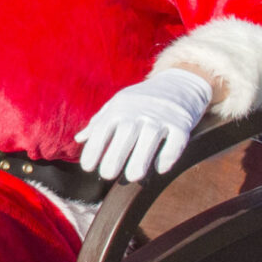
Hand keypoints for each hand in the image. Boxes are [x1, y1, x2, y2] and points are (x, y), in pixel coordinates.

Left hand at [74, 68, 213, 182]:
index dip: (94, 148)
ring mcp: (162, 117)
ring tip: (132, 177)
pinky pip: (176, 140)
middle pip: (125, 133)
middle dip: (115, 155)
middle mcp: (139, 111)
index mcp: (120, 108)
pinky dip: (169, 154)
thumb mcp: (118, 104)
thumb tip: (78, 139)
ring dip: (141, 158)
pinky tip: (160, 168)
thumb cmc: (142, 100)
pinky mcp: (182, 123)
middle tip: (107, 175)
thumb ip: (99, 122)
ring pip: (150, 137)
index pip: (103, 129)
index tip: (87, 168)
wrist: (179, 83)